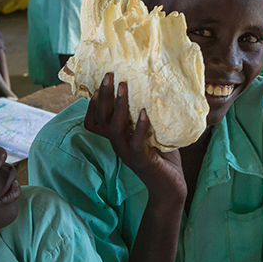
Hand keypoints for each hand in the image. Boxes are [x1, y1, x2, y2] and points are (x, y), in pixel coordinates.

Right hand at [85, 73, 186, 200]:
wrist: (170, 187)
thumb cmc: (162, 156)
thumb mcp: (152, 131)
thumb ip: (147, 115)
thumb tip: (153, 87)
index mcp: (117, 137)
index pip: (94, 121)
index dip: (92, 104)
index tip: (97, 83)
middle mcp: (118, 144)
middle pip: (102, 118)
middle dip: (104, 95)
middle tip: (109, 74)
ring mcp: (127, 153)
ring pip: (116, 128)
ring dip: (119, 106)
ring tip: (124, 86)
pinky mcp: (141, 160)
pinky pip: (136, 142)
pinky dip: (140, 127)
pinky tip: (145, 113)